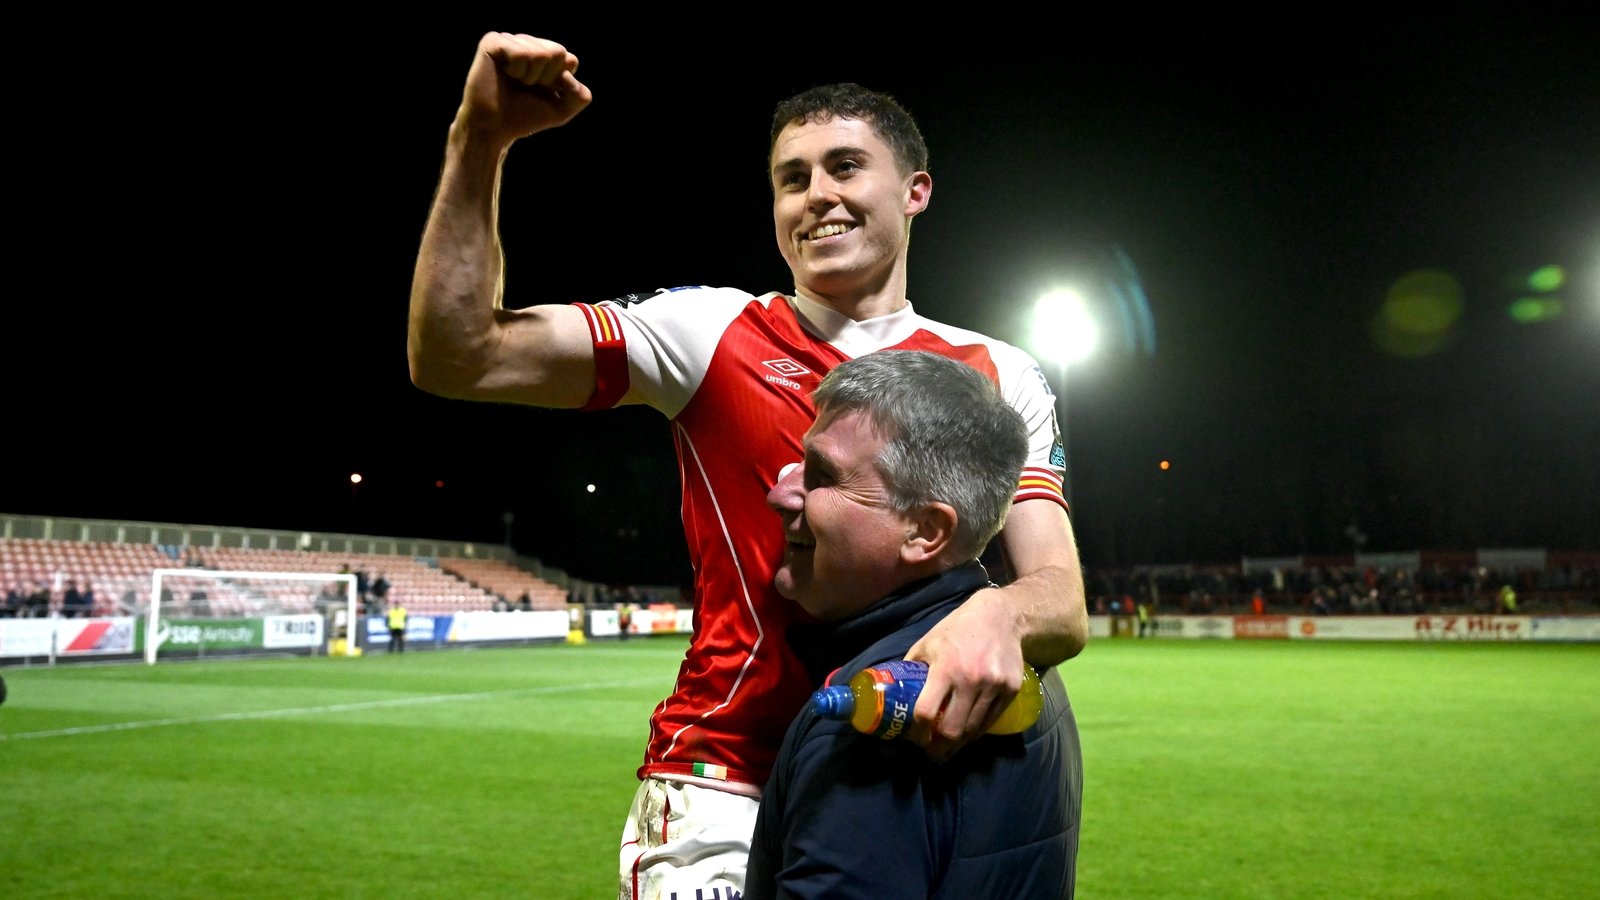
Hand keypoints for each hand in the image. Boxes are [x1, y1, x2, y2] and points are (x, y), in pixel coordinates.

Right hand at [459, 32, 592, 142]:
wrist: (494, 127)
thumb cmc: (524, 117)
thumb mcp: (562, 110)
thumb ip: (580, 96)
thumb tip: (569, 75)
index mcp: (544, 55)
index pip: (569, 59)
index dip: (559, 82)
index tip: (542, 91)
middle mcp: (527, 43)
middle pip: (557, 51)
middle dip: (546, 77)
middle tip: (527, 86)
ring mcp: (510, 40)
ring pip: (539, 53)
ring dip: (529, 76)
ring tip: (514, 82)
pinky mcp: (492, 41)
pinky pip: (520, 52)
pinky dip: (516, 70)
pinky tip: (504, 74)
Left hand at [903, 586, 1023, 761]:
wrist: (1000, 617)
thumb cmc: (957, 629)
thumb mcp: (927, 642)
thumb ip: (913, 668)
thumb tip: (895, 692)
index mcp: (945, 668)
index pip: (927, 711)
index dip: (918, 732)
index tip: (914, 739)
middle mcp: (971, 680)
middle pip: (952, 729)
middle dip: (938, 749)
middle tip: (931, 755)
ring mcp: (994, 686)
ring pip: (973, 730)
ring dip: (958, 745)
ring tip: (947, 751)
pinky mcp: (1010, 690)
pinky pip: (990, 721)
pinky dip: (977, 732)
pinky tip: (967, 736)